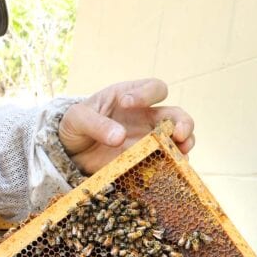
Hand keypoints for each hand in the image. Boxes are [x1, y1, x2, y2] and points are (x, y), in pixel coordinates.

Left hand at [58, 79, 194, 174]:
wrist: (70, 151)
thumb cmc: (76, 125)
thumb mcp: (78, 119)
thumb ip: (96, 124)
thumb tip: (119, 137)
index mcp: (131, 96)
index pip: (153, 88)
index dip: (146, 94)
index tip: (126, 103)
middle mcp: (146, 117)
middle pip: (176, 115)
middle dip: (182, 122)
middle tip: (177, 133)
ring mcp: (148, 140)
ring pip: (178, 139)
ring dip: (185, 144)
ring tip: (182, 152)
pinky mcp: (144, 161)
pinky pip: (165, 162)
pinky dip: (172, 165)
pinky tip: (172, 169)